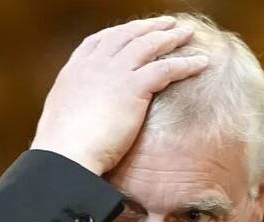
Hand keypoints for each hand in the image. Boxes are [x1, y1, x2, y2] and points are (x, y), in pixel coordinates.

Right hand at [30, 16, 208, 174]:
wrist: (66, 154)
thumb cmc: (63, 150)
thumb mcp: (62, 121)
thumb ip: (75, 112)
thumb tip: (79, 122)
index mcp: (74, 71)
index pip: (97, 42)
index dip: (117, 34)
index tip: (130, 32)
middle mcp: (94, 65)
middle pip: (125, 35)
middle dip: (147, 27)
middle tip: (165, 24)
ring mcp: (113, 73)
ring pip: (148, 45)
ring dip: (170, 37)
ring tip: (187, 33)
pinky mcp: (133, 87)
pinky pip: (166, 69)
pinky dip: (185, 63)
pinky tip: (201, 63)